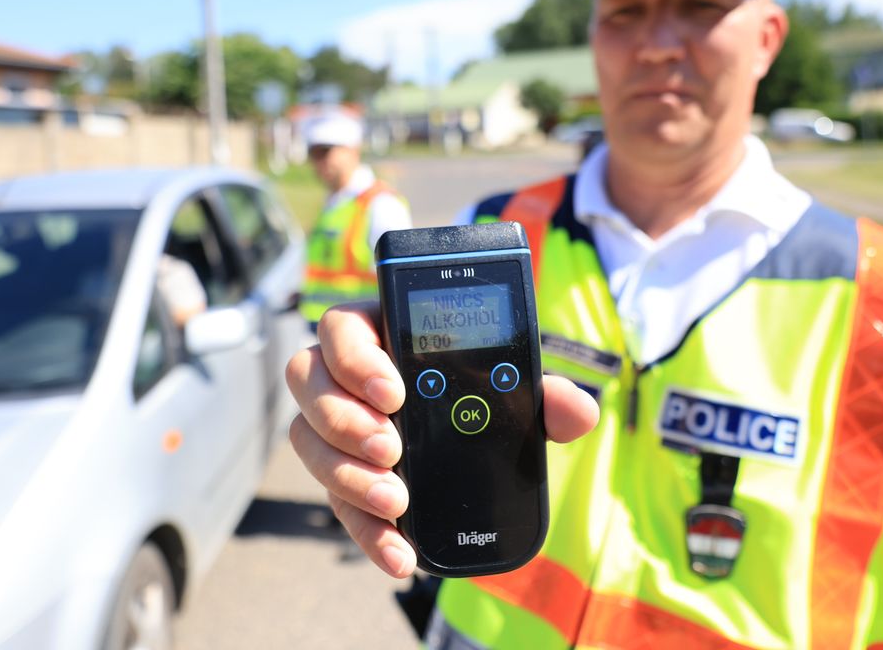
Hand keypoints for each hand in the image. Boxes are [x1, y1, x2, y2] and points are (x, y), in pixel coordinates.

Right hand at [285, 301, 599, 577]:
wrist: (485, 447)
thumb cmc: (489, 392)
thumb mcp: (518, 390)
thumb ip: (546, 394)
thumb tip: (575, 411)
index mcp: (381, 334)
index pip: (342, 328)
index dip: (356, 358)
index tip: (395, 392)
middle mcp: (344, 377)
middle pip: (307, 382)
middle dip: (344, 420)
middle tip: (393, 449)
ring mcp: (337, 430)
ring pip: (309, 442)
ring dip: (347, 475)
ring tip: (397, 500)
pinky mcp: (343, 480)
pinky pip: (337, 504)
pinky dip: (366, 533)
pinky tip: (400, 554)